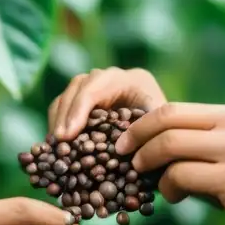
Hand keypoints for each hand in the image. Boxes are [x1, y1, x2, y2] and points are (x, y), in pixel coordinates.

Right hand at [48, 67, 166, 140]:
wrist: (169, 130)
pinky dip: (59, 124)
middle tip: (58, 141)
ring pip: (68, 94)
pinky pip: (65, 106)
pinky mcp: (88, 100)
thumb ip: (145, 133)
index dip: (79, 109)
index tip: (68, 135)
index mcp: (132, 80)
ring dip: (58, 120)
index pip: (97, 86)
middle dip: (65, 115)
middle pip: (78, 86)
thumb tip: (120, 147)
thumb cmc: (167, 131)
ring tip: (54, 146)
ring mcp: (98, 86)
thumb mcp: (162, 129)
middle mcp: (112, 77)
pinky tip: (57, 144)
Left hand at [115, 103, 224, 224]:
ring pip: (170, 147)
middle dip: (135, 139)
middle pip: (166, 121)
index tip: (123, 141)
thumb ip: (191, 147)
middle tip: (122, 156)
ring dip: (149, 166)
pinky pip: (181, 176)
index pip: (171, 109)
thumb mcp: (223, 155)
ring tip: (148, 181)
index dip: (140, 124)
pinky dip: (168, 188)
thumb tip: (142, 149)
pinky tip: (173, 197)